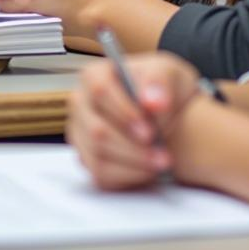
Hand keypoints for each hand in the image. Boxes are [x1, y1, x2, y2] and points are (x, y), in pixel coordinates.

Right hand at [66, 52, 200, 189]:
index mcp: (94, 75)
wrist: (165, 114)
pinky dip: (128, 176)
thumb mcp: (168, 73)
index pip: (99, 91)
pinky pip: (100, 174)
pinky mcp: (87, 158)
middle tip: (162, 153)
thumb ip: (160, 82)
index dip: (124, 112)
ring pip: (98, 155)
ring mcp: (81, 132)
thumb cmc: (161, 88)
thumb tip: (153, 102)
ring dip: (134, 163)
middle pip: (97, 130)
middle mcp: (81, 103)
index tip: (149, 129)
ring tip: (161, 162)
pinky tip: (149, 170)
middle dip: (133, 146)